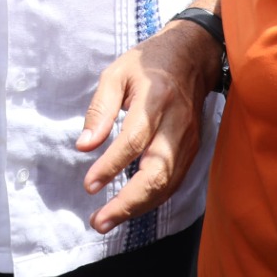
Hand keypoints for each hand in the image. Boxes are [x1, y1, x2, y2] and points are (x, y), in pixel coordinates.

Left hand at [76, 15, 221, 233]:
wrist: (191, 56)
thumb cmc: (147, 64)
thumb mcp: (116, 74)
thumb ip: (100, 110)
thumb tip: (84, 145)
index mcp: (155, 100)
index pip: (134, 140)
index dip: (111, 165)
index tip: (89, 185)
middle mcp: (177, 124)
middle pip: (156, 172)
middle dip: (128, 202)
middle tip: (99, 220)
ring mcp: (189, 139)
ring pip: (167, 184)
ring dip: (138, 207)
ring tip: (107, 220)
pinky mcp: (193, 149)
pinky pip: (174, 182)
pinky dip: (152, 199)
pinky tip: (131, 207)